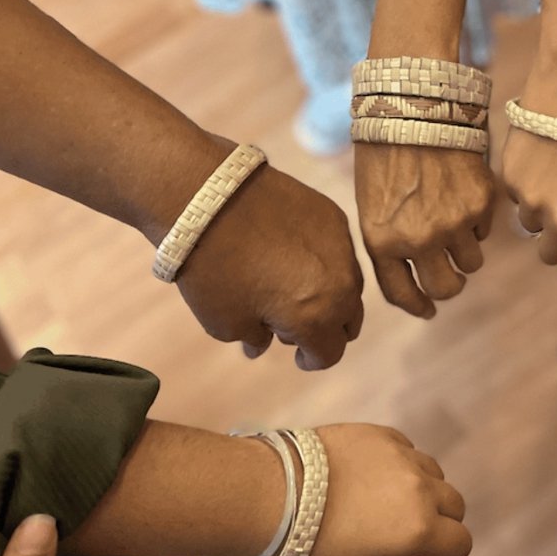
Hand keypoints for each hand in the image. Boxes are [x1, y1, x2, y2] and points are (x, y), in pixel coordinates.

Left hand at [176, 156, 364, 370]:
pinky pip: (339, 251)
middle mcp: (341, 284)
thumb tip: (264, 342)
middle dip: (327, 328)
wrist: (207, 196)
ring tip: (295, 287)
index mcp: (318, 316)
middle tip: (295, 322)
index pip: (330, 352)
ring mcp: (341, 246)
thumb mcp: (224, 321)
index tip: (295, 355)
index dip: (311, 359)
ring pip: (349, 285)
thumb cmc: (213, 268)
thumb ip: (254, 338)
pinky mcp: (332, 216)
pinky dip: (323, 261)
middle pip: (349, 319)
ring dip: (329, 295)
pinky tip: (292, 253)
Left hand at [292, 424, 472, 555]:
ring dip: (427, 492)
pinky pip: (408, 450)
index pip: (461, 541)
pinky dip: (404, 467)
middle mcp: (419, 488)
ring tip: (395, 506)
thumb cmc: (309, 551)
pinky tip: (377, 480)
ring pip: (434, 474)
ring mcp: (400, 456)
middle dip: (445, 524)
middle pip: (455, 504)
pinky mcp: (379, 434)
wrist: (268, 496)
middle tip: (417, 536)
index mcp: (419, 529)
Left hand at [355, 145, 494, 316]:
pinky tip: (462, 194)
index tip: (428, 310)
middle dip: (450, 285)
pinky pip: (485, 230)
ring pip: (472, 263)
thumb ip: (390, 242)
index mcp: (384, 241)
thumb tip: (416, 276)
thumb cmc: (385, 154)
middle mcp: (419, 240)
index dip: (418, 306)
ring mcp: (454, 223)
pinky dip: (477, 220)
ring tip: (456, 223)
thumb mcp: (373, 204)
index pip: (402, 294)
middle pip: (446, 289)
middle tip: (451, 274)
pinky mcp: (481, 204)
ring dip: (465, 251)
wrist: (412, 108)